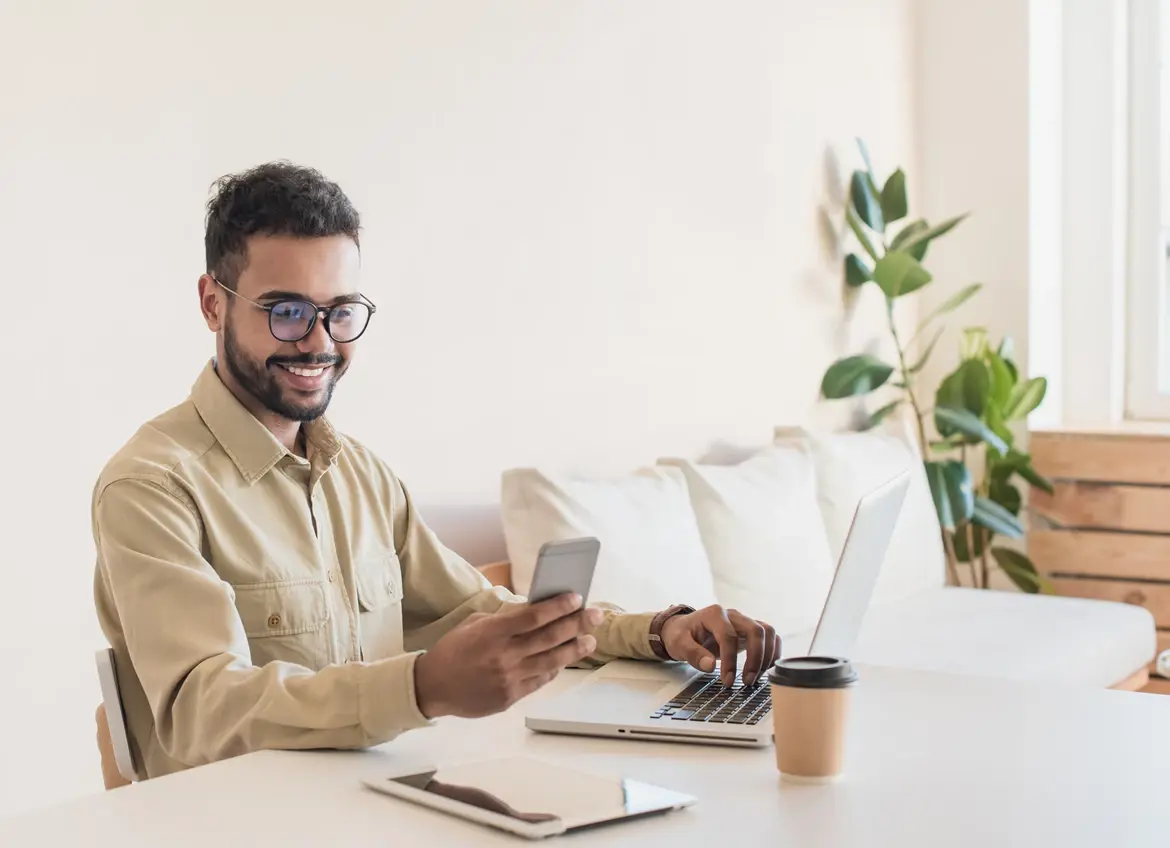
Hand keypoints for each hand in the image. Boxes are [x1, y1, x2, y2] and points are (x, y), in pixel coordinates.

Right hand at [413, 593, 603, 718]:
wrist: (432, 686)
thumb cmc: (453, 650)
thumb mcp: (475, 624)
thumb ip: (504, 618)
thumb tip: (534, 611)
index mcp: (493, 632)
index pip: (534, 616)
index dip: (559, 606)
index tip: (577, 597)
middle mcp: (504, 654)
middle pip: (550, 637)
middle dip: (577, 624)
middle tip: (595, 615)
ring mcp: (509, 678)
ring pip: (552, 661)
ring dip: (575, 649)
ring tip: (590, 640)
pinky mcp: (511, 697)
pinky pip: (540, 680)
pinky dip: (554, 668)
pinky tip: (564, 660)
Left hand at [659, 605, 779, 686]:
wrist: (683, 629)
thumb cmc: (681, 634)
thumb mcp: (678, 643)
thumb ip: (693, 654)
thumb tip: (710, 666)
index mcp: (714, 614)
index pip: (728, 636)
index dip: (730, 660)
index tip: (727, 680)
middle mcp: (733, 615)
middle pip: (756, 630)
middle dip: (756, 658)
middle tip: (748, 681)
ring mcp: (743, 622)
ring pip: (767, 632)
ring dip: (767, 656)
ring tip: (756, 677)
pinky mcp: (748, 631)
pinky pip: (770, 637)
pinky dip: (772, 651)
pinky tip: (765, 668)